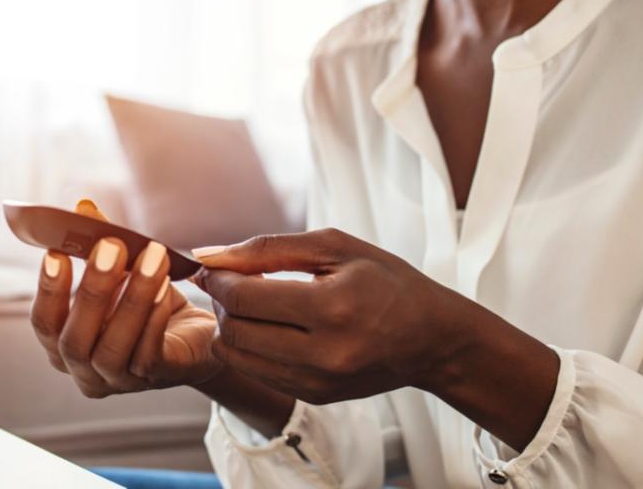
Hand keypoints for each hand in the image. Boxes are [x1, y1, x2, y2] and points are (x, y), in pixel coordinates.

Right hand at [30, 199, 220, 397]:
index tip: (56, 251)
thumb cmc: (147, 303)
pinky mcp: (155, 379)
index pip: (44, 323)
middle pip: (74, 339)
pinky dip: (154, 318)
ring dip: (132, 298)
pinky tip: (165, 286)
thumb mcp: (122, 271)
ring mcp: (118, 381)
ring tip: (152, 257)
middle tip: (110, 246)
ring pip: (113, 347)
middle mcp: (84, 370)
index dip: (48, 289)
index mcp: (64, 344)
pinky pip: (148, 353)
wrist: (196, 335)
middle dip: (92, 289)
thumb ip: (99, 242)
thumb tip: (82, 208)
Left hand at [192, 227, 559, 450]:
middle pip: (235, 329)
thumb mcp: (334, 246)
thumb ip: (268, 248)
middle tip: (232, 281)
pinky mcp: (314, 397)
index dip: (219, 278)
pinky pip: (257, 372)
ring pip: (238, 356)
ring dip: (230, 326)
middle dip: (222, 301)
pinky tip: (267, 325)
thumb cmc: (386, 281)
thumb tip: (211, 255)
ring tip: (250, 303)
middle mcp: (324, 353)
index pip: (245, 298)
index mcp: (332, 307)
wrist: (432, 338)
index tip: (218, 265)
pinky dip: (249, 347)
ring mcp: (318, 382)